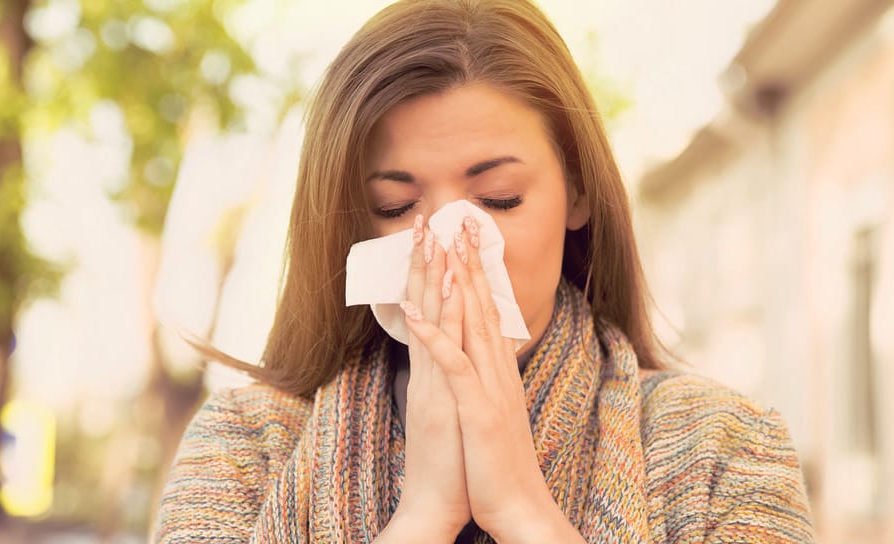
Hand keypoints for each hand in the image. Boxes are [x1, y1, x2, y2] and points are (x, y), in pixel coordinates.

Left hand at [400, 216, 583, 542]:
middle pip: (481, 306)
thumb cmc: (497, 463)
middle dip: (468, 260)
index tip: (464, 240)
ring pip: (470, 324)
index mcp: (498, 370)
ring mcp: (490, 388)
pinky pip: (453, 364)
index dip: (475, 272)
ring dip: (454, 283)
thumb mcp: (494, 412)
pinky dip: (435, 334)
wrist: (518, 507)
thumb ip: (490, 380)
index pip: (486, 311)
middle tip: (457, 220)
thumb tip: (487, 357)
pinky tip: (416, 309)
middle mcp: (498, 371)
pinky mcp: (478, 409)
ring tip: (439, 246)